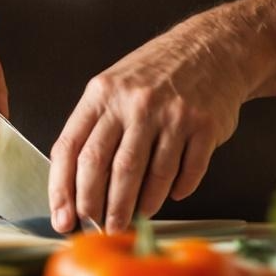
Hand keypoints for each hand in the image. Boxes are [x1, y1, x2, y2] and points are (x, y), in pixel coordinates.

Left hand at [48, 26, 247, 232]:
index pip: (72, 149)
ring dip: (139, 206)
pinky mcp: (205, 126)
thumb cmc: (155, 74)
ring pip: (149, 176)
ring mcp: (172, 114)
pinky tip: (171, 196)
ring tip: (133, 219)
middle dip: (99, 207)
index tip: (64, 218)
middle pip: (108, 167)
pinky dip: (177, 191)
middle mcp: (135, 103)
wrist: (212, 47)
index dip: (63, 190)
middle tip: (101, 228)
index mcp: (102, 94)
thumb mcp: (114, 87)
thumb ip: (95, 129)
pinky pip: (187, 172)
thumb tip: (76, 188)